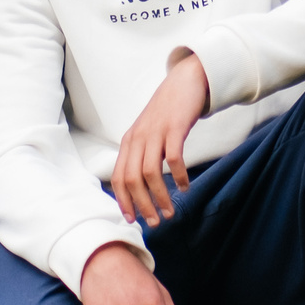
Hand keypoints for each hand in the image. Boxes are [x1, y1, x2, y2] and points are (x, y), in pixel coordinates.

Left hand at [112, 55, 209, 225]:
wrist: (184, 81)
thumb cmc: (167, 112)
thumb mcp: (147, 132)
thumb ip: (141, 154)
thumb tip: (140, 187)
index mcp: (129, 142)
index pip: (119, 177)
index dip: (124, 201)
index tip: (133, 220)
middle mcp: (138, 138)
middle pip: (133, 179)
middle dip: (142, 205)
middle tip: (156, 222)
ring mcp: (156, 132)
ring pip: (151, 173)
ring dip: (160, 196)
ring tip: (170, 211)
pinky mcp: (175, 127)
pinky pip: (174, 158)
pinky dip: (179, 176)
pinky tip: (185, 187)